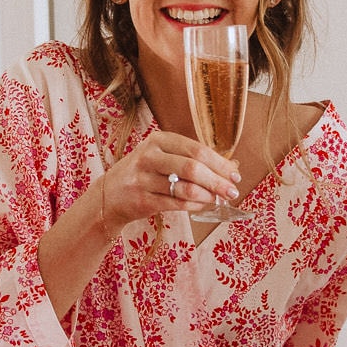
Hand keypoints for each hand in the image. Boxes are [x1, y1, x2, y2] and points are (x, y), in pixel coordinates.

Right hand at [95, 130, 240, 229]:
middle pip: (192, 168)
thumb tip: (231, 166)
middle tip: (233, 191)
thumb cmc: (144, 173)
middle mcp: (149, 156)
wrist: (110, 194)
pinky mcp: (142, 199)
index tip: (235, 174)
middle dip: (217, 181)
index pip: (196, 149)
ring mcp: (143, 178)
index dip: (219, 163)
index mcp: (158, 140)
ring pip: (185, 188)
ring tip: (219, 200)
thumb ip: (193, 159)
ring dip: (208, 196)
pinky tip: (204, 205)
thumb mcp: (163, 157)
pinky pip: (176, 204)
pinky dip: (195, 206)